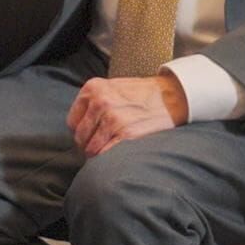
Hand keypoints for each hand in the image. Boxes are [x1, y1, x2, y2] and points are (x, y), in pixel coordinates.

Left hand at [65, 74, 187, 156]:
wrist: (171, 95)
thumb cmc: (142, 93)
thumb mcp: (112, 86)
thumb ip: (93, 100)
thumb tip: (79, 124)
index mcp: (93, 88)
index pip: (72, 121)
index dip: (80, 131)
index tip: (89, 135)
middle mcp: (99, 102)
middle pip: (80, 136)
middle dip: (87, 144)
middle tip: (97, 146)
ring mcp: (112, 119)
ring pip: (90, 148)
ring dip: (97, 153)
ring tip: (106, 151)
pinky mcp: (125, 134)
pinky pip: (105, 154)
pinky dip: (107, 158)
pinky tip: (114, 155)